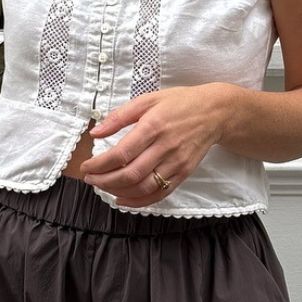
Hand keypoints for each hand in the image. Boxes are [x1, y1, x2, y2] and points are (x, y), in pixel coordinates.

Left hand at [78, 85, 233, 207]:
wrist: (215, 112)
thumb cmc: (179, 103)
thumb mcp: (148, 99)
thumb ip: (119, 116)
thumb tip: (95, 132)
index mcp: (153, 126)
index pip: (121, 153)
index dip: (99, 164)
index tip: (86, 167)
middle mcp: (165, 147)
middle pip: (130, 175)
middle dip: (104, 181)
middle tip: (90, 179)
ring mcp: (176, 163)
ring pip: (143, 188)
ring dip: (118, 192)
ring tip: (103, 187)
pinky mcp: (184, 173)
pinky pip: (160, 193)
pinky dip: (139, 202)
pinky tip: (123, 199)